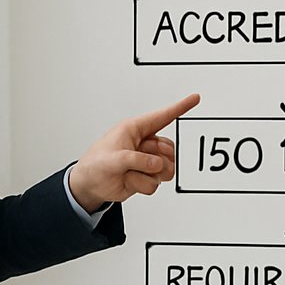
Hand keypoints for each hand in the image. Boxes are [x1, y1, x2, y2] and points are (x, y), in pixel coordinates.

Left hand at [67, 93, 198, 210]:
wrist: (90, 185)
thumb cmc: (95, 164)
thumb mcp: (113, 159)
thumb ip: (136, 160)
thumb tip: (156, 166)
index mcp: (135, 130)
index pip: (162, 117)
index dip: (180, 107)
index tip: (195, 98)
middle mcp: (144, 144)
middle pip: (169, 150)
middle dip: (157, 161)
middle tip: (139, 164)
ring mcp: (147, 161)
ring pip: (166, 169)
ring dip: (148, 175)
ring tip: (130, 173)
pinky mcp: (147, 176)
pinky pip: (156, 183)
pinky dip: (141, 185)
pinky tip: (128, 180)